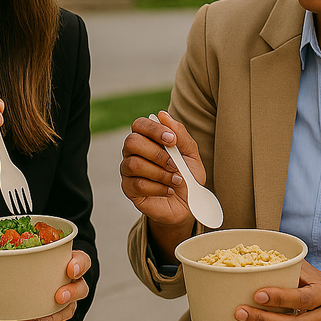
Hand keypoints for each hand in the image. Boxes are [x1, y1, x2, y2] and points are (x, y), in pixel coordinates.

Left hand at [16, 250, 91, 320]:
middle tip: (59, 296)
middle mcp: (71, 280)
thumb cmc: (34, 257)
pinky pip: (55, 318)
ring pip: (70, 307)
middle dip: (72, 293)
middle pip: (81, 288)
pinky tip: (29, 319)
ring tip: (43, 317)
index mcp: (69, 260)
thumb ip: (24, 247)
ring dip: (59, 313)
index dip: (79, 265)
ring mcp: (66, 296)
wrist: (29, 271)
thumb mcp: (33, 249)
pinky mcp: (57, 309)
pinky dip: (43, 320)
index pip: (82, 260)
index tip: (70, 269)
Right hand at [120, 111, 203, 255]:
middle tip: (174, 164)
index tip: (172, 140)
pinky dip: (158, 187)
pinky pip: (138, 184)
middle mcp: (134, 152)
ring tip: (176, 180)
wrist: (188, 204)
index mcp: (147, 138)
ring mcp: (128, 170)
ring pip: (134, 164)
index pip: (140, 124)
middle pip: (132, 142)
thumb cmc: (187, 176)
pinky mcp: (129, 188)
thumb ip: (180, 134)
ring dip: (160, 173)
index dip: (154, 129)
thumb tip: (163, 115)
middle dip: (156, 153)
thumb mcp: (191, 154)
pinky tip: (169, 190)